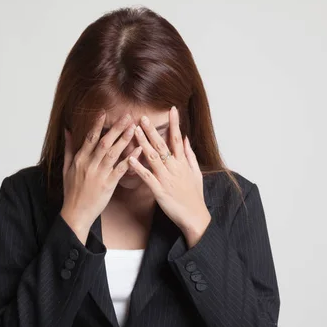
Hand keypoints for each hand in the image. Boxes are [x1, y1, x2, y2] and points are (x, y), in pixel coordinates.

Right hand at [61, 111, 141, 233]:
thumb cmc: (72, 191)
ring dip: (124, 140)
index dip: (97, 124)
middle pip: (104, 142)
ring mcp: (99, 174)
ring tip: (134, 128)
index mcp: (79, 159)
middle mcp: (89, 164)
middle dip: (116, 128)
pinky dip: (130, 159)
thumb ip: (69, 148)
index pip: (89, 138)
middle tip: (127, 116)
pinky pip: (120, 170)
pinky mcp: (108, 185)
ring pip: (112, 153)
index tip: (104, 112)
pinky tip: (138, 150)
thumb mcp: (66, 168)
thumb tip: (67, 131)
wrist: (76, 213)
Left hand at [128, 106, 210, 246]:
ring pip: (153, 158)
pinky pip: (147, 177)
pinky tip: (130, 158)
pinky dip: (139, 167)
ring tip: (134, 131)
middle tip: (142, 117)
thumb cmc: (194, 195)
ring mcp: (167, 179)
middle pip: (162, 145)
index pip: (178, 139)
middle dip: (152, 130)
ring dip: (143, 143)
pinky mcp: (160, 191)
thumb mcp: (196, 173)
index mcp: (183, 163)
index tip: (172, 109)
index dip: (175, 123)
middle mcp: (175, 168)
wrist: (195, 217)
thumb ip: (189, 154)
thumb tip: (185, 138)